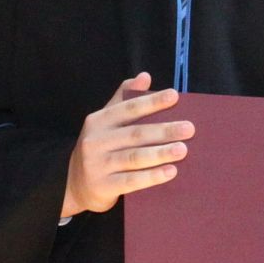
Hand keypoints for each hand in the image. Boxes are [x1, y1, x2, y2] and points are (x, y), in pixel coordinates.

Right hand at [61, 72, 192, 217]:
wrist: (74, 184)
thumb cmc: (99, 149)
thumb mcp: (105, 123)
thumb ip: (124, 100)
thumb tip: (144, 76)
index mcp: (98, 120)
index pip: (128, 108)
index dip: (151, 102)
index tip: (174, 96)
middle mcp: (95, 141)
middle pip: (135, 134)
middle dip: (164, 130)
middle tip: (189, 128)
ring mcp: (98, 165)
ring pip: (134, 157)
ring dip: (160, 153)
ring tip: (183, 149)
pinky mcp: (103, 186)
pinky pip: (131, 181)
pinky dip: (152, 176)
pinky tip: (170, 172)